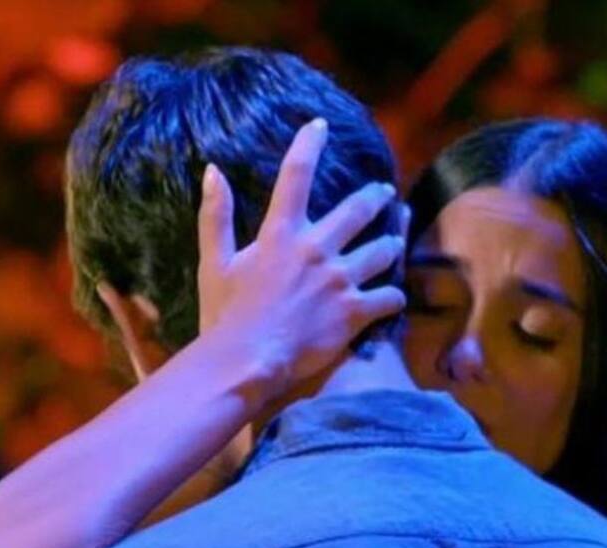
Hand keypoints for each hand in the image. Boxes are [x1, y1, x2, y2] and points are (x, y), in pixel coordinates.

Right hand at [196, 117, 408, 398]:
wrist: (246, 362)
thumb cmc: (226, 315)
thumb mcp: (214, 263)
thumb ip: (216, 216)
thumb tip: (212, 171)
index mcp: (280, 234)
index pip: (296, 175)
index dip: (309, 144)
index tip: (320, 126)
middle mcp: (316, 248)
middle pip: (359, 208)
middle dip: (377, 196)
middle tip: (385, 192)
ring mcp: (340, 279)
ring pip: (383, 250)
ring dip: (392, 243)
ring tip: (394, 241)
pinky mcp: (355, 311)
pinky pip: (390, 296)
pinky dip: (393, 296)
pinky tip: (392, 298)